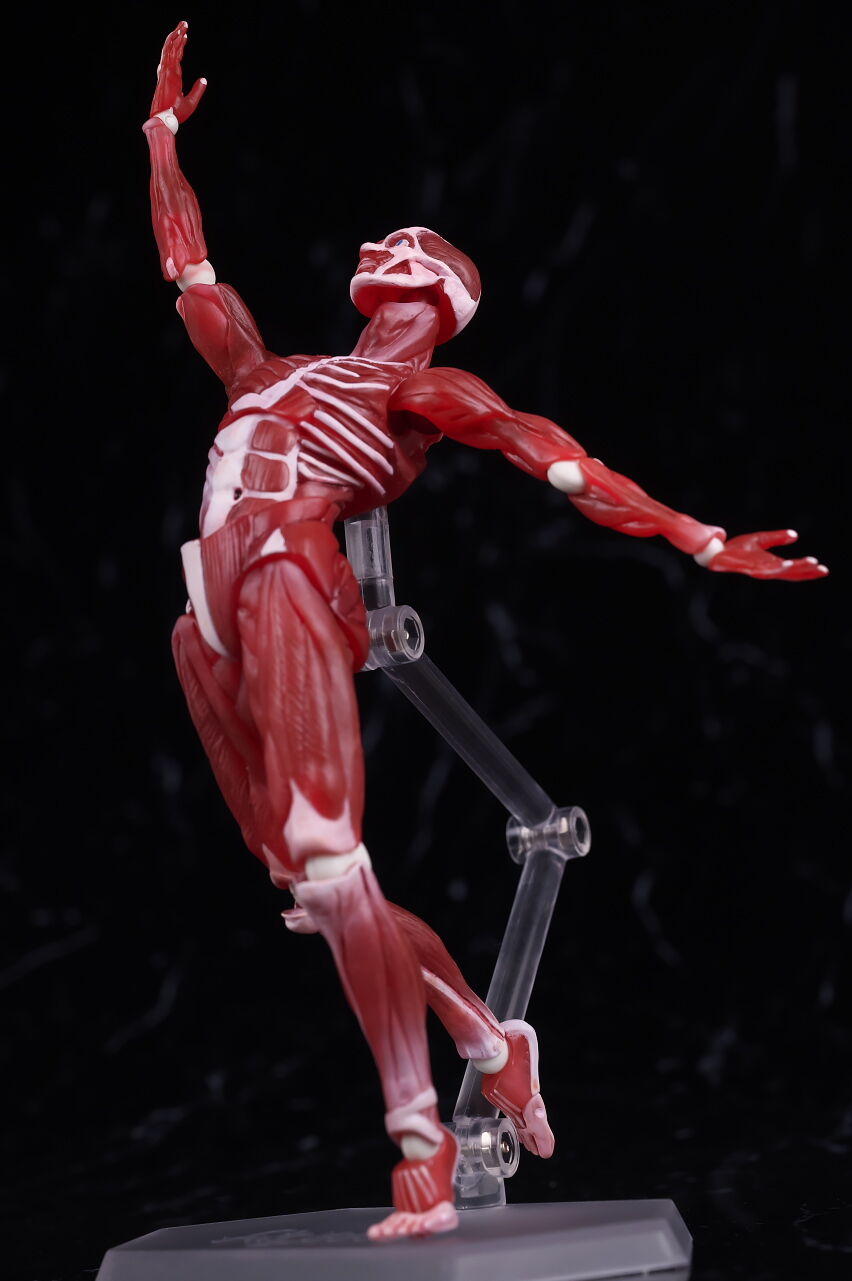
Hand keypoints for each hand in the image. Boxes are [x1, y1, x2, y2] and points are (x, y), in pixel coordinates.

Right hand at [149, 20, 206, 124]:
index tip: (185, 37)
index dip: (181, 46)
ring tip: (183, 25)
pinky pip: (168, 53)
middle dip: (178, 36)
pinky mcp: (165, 72)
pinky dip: (172, 43)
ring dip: (176, 35)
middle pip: (173, 50)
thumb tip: (204, 79)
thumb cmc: (177, 115)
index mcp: (173, 78)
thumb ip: (198, 89)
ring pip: (170, 48)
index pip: (177, 58)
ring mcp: (166, 71)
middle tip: (184, 24)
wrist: (167, 120)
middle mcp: (169, 72)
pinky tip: (177, 34)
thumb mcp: (192, 101)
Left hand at [705, 529, 827, 579]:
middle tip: (823, 570)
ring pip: (780, 571)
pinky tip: (787, 564)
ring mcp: (758, 569)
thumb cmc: (738, 549)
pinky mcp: (748, 567)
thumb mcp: (761, 539)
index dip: (807, 569)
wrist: (717, 552)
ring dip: (795, 568)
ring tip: (809, 565)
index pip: (793, 569)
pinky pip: (764, 568)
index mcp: (771, 564)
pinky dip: (777, 567)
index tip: (823, 569)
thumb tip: (795, 535)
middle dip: (806, 571)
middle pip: (790, 572)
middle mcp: (766, 569)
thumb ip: (777, 537)